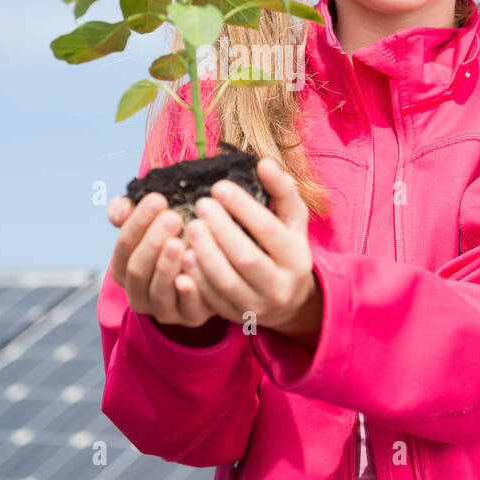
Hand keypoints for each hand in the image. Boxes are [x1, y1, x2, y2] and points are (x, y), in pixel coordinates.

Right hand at [106, 193, 220, 327]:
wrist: (209, 266)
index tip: (157, 199)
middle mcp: (138, 294)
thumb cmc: (173, 236)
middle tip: (172, 218)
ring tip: (180, 242)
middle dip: (152, 242)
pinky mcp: (190, 318)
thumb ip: (130, 212)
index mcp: (123, 269)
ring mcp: (163, 310)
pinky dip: (191, 291)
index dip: (138, 222)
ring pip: (159, 292)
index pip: (124, 246)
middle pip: (137, 270)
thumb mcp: (151, 222)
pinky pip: (188, 308)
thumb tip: (121, 208)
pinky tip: (196, 267)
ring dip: (167, 266)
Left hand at [181, 157, 317, 335]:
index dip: (242, 207)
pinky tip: (184, 258)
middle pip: (246, 258)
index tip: (219, 186)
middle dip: (220, 230)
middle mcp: (280, 285)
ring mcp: (257, 305)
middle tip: (199, 205)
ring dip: (204, 254)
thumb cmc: (286, 247)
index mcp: (296, 257)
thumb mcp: (293, 219)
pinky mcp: (236, 316)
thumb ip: (282, 190)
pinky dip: (196, 279)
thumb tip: (265, 163)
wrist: (289, 299)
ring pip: (226, 282)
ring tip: (189, 228)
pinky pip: (212, 300)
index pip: (268, 229)